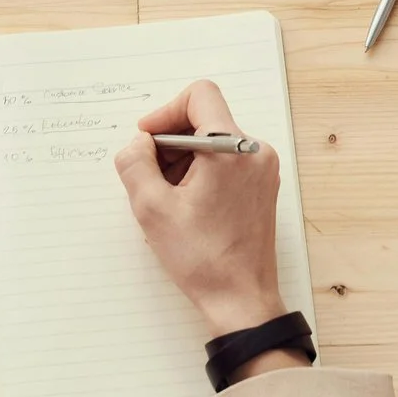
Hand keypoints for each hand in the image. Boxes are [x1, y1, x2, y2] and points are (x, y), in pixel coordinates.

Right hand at [113, 81, 285, 338]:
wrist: (241, 300)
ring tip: (170, 202)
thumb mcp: (152, 208)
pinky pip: (225, 163)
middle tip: (152, 181)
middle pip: (204, 121)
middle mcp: (254, 153)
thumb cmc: (202, 259)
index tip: (148, 141)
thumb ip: (135, 163)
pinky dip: (201, 176)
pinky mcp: (262, 188)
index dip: (166, 112)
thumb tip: (139, 144)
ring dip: (183, 163)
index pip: (200, 96)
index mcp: (231, 149)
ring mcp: (262, 170)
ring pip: (213, 144)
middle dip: (171, 145)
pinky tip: (187, 210)